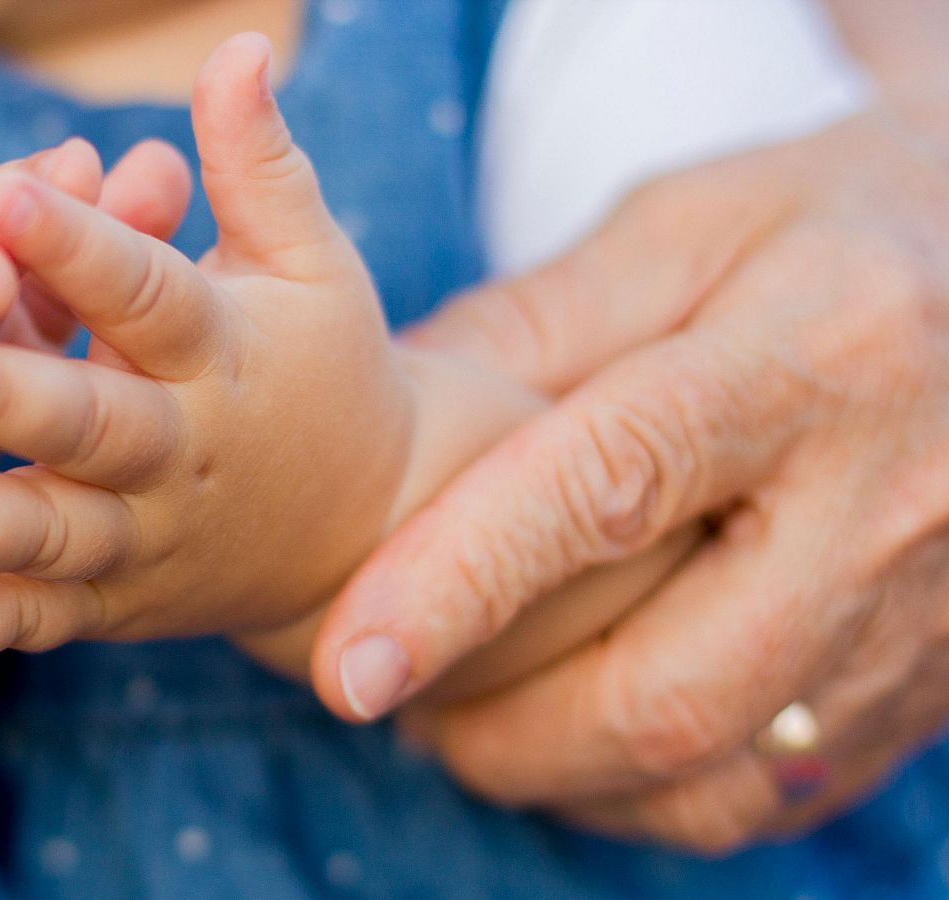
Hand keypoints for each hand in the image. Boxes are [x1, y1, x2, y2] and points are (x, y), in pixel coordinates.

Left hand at [0, 35, 694, 687]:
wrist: (365, 527)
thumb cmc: (322, 370)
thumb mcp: (310, 264)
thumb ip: (258, 165)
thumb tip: (238, 45)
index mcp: (223, 351)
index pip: (148, 290)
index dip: (79, 242)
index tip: (2, 190)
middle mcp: (183, 450)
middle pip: (88, 421)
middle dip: (1, 392)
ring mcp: (147, 537)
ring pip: (48, 531)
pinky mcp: (117, 602)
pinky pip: (40, 617)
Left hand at [313, 98, 948, 851]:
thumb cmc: (825, 230)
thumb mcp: (685, 225)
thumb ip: (533, 323)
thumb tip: (382, 420)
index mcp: (811, 356)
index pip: (611, 486)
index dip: (463, 583)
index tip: (350, 661)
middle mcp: (886, 501)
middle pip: (671, 685)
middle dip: (498, 729)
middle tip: (394, 702)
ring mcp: (924, 612)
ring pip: (717, 770)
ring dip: (556, 773)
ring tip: (466, 724)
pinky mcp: (931, 681)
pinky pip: (772, 796)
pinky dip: (644, 797)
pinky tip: (577, 744)